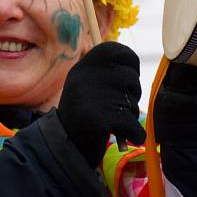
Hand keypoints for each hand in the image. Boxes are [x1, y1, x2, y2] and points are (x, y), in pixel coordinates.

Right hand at [57, 42, 145, 168]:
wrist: (62, 145)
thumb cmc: (80, 114)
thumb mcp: (85, 85)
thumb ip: (105, 73)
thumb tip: (132, 67)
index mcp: (84, 65)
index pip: (119, 51)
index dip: (131, 64)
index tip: (127, 79)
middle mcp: (86, 76)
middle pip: (131, 78)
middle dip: (132, 94)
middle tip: (118, 106)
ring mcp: (91, 96)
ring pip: (132, 102)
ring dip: (130, 115)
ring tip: (114, 122)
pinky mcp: (99, 118)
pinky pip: (132, 124)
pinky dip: (134, 134)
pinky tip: (126, 137)